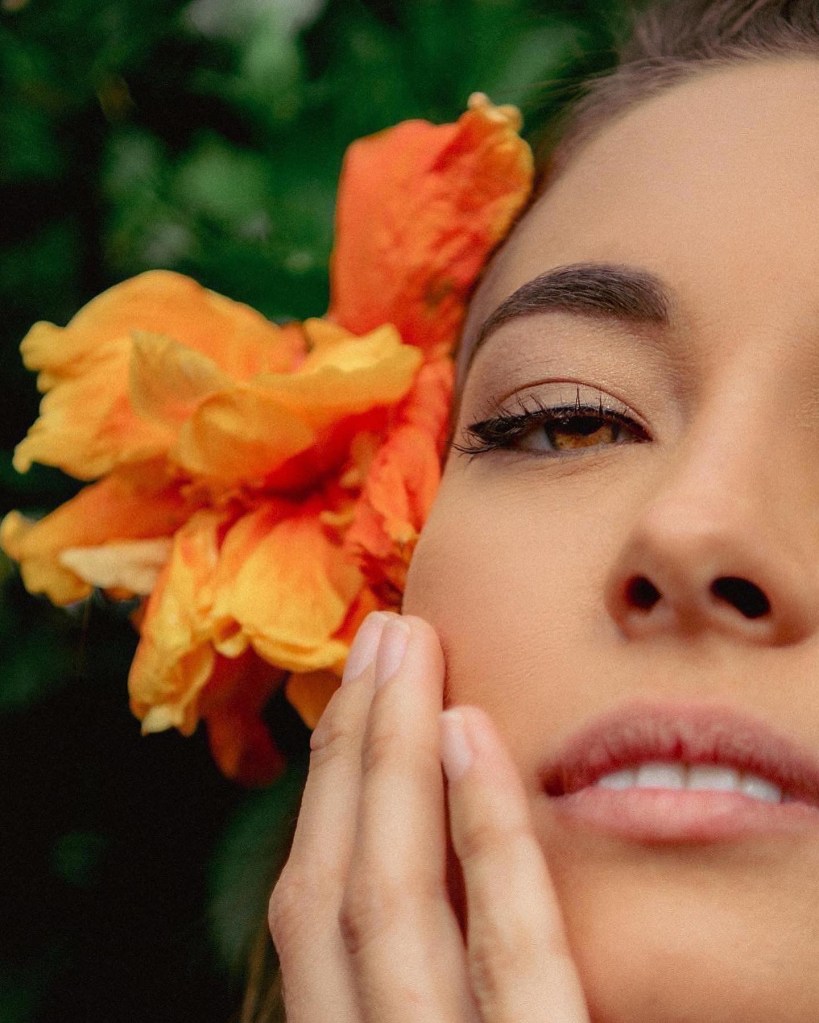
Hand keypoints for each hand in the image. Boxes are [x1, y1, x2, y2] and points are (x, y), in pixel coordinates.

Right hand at [269, 612, 589, 1021]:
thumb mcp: (469, 1012)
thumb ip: (453, 969)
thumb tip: (442, 831)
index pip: (318, 910)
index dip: (331, 787)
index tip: (358, 691)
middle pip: (339, 886)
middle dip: (351, 744)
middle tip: (382, 634)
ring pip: (390, 900)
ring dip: (392, 756)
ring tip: (412, 644)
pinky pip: (512, 948)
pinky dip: (485, 831)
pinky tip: (469, 731)